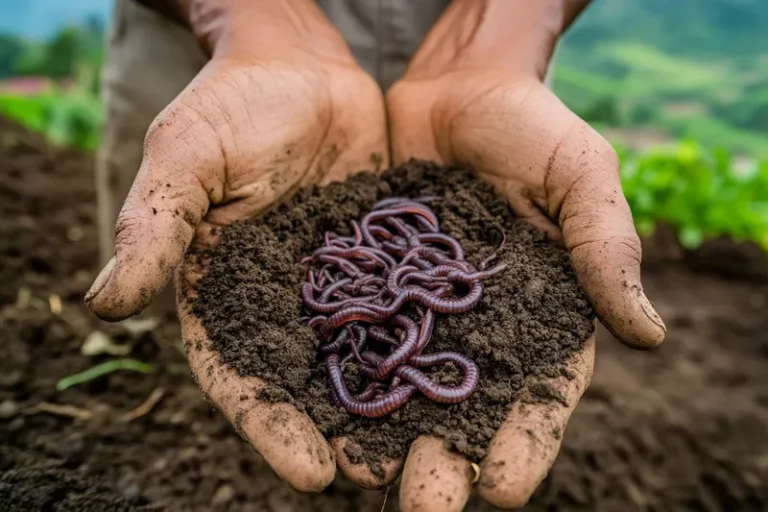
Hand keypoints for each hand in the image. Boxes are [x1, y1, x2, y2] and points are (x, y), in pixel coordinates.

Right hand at [85, 0, 390, 491]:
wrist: (299, 67)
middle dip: (341, 433)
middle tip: (381, 480)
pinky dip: (429, 342)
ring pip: (365, 354)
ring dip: (394, 404)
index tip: (308, 469)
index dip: (271, 423)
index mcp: (225, 293)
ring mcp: (339, 284)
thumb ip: (157, 225)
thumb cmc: (232, 107)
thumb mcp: (187, 158)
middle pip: (309, 382)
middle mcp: (283, 302)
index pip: (242, 374)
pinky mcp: (384, 259)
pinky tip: (461, 375)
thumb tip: (106, 299)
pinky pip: (409, 306)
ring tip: (431, 452)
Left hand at [383, 1, 665, 508]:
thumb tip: (649, 335)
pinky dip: (339, 370)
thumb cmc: (534, 128)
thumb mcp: (581, 177)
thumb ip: (606, 248)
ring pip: (403, 382)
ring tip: (362, 476)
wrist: (459, 86)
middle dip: (446, 458)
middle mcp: (477, 324)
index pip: (538, 393)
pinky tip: (320, 409)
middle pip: (464, 406)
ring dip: (385, 432)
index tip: (504, 483)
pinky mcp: (371, 281)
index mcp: (540, 313)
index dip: (525, 439)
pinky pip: (353, 330)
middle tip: (426, 504)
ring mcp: (419, 307)